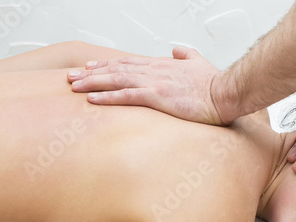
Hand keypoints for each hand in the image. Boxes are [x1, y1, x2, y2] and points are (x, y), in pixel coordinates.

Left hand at [68, 47, 226, 124]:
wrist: (224, 92)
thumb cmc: (213, 82)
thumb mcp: (198, 62)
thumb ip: (185, 54)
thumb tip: (177, 49)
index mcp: (161, 65)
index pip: (127, 63)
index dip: (106, 65)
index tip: (91, 67)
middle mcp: (153, 70)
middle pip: (115, 69)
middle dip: (91, 72)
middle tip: (71, 76)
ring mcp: (153, 82)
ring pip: (115, 80)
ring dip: (92, 82)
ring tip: (74, 85)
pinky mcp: (156, 96)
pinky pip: (126, 96)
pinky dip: (107, 97)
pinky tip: (92, 99)